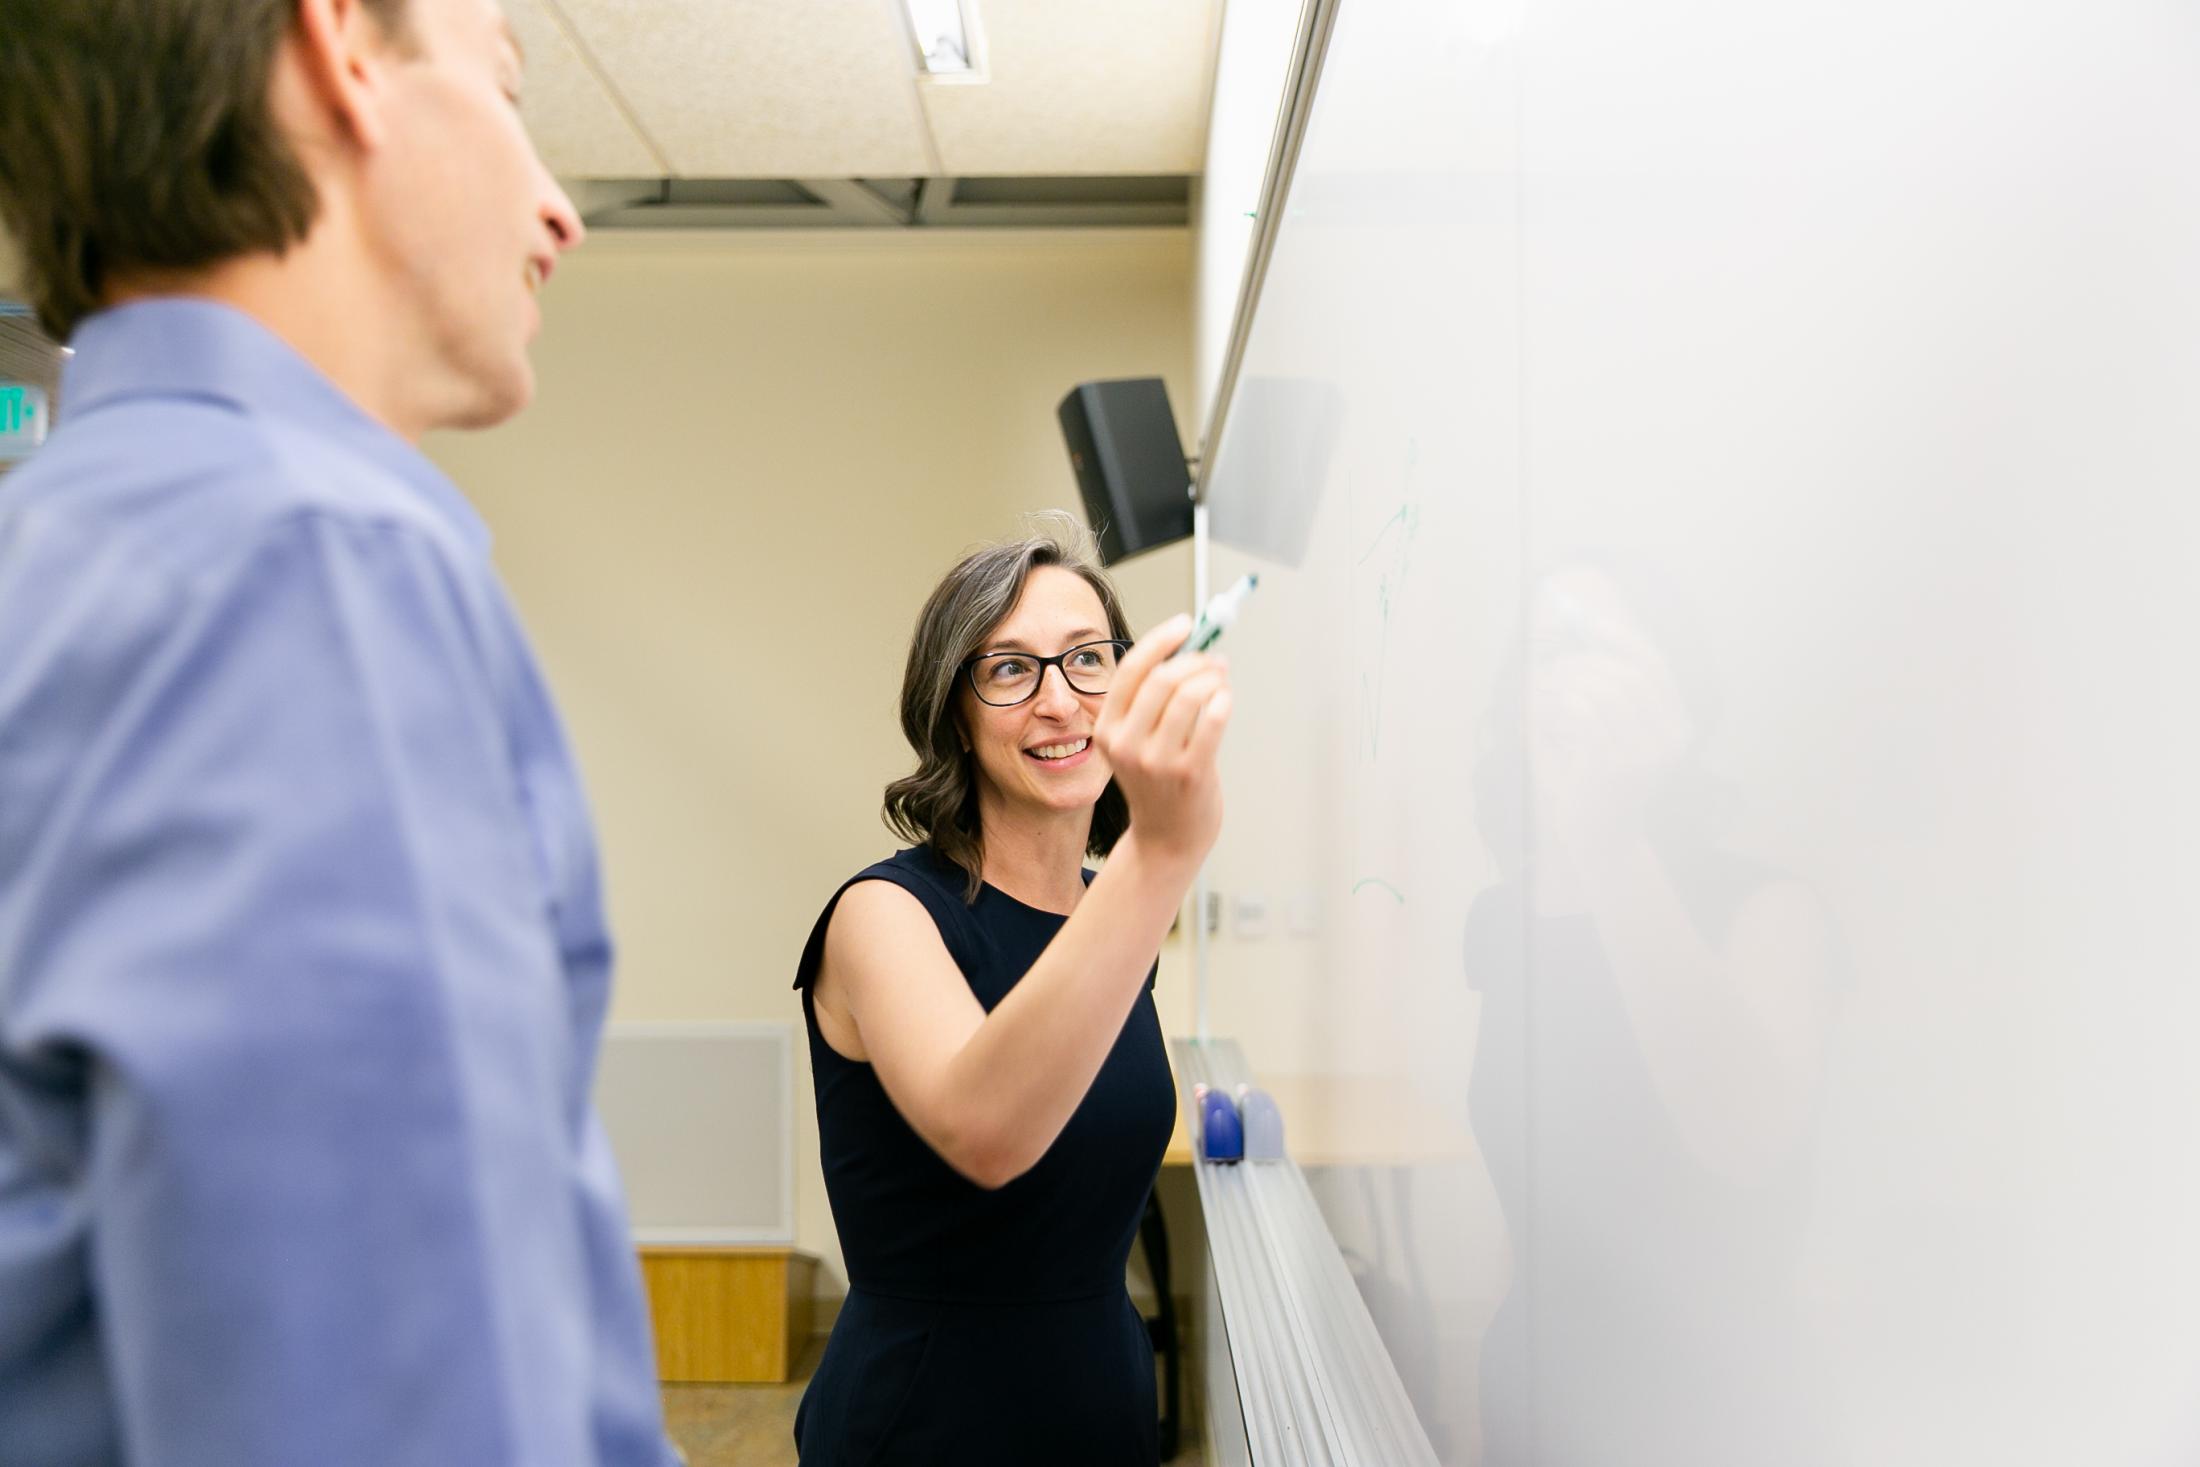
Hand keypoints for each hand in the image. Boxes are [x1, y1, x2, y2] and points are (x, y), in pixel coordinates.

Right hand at [1092, 613, 1234, 872]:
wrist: (1165, 839)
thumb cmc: (1158, 783)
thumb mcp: (1137, 742)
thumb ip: (1151, 702)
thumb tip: (1188, 648)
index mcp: (1107, 730)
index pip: (1131, 669)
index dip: (1162, 639)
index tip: (1186, 624)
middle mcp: (1126, 744)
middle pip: (1163, 678)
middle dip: (1195, 659)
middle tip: (1215, 659)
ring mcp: (1156, 761)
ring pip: (1189, 695)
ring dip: (1213, 678)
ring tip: (1222, 680)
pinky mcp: (1188, 773)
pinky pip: (1213, 720)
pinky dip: (1224, 701)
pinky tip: (1226, 701)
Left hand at [1530, 597, 1690, 848]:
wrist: (1598, 842)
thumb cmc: (1596, 782)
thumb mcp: (1610, 734)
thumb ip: (1604, 691)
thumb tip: (1582, 636)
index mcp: (1675, 728)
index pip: (1655, 667)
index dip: (1622, 638)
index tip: (1588, 621)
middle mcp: (1669, 741)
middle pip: (1627, 673)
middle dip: (1584, 662)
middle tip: (1553, 669)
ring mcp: (1643, 756)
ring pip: (1603, 688)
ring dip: (1567, 682)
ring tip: (1547, 697)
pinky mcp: (1612, 768)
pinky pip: (1583, 711)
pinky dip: (1559, 704)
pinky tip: (1548, 717)